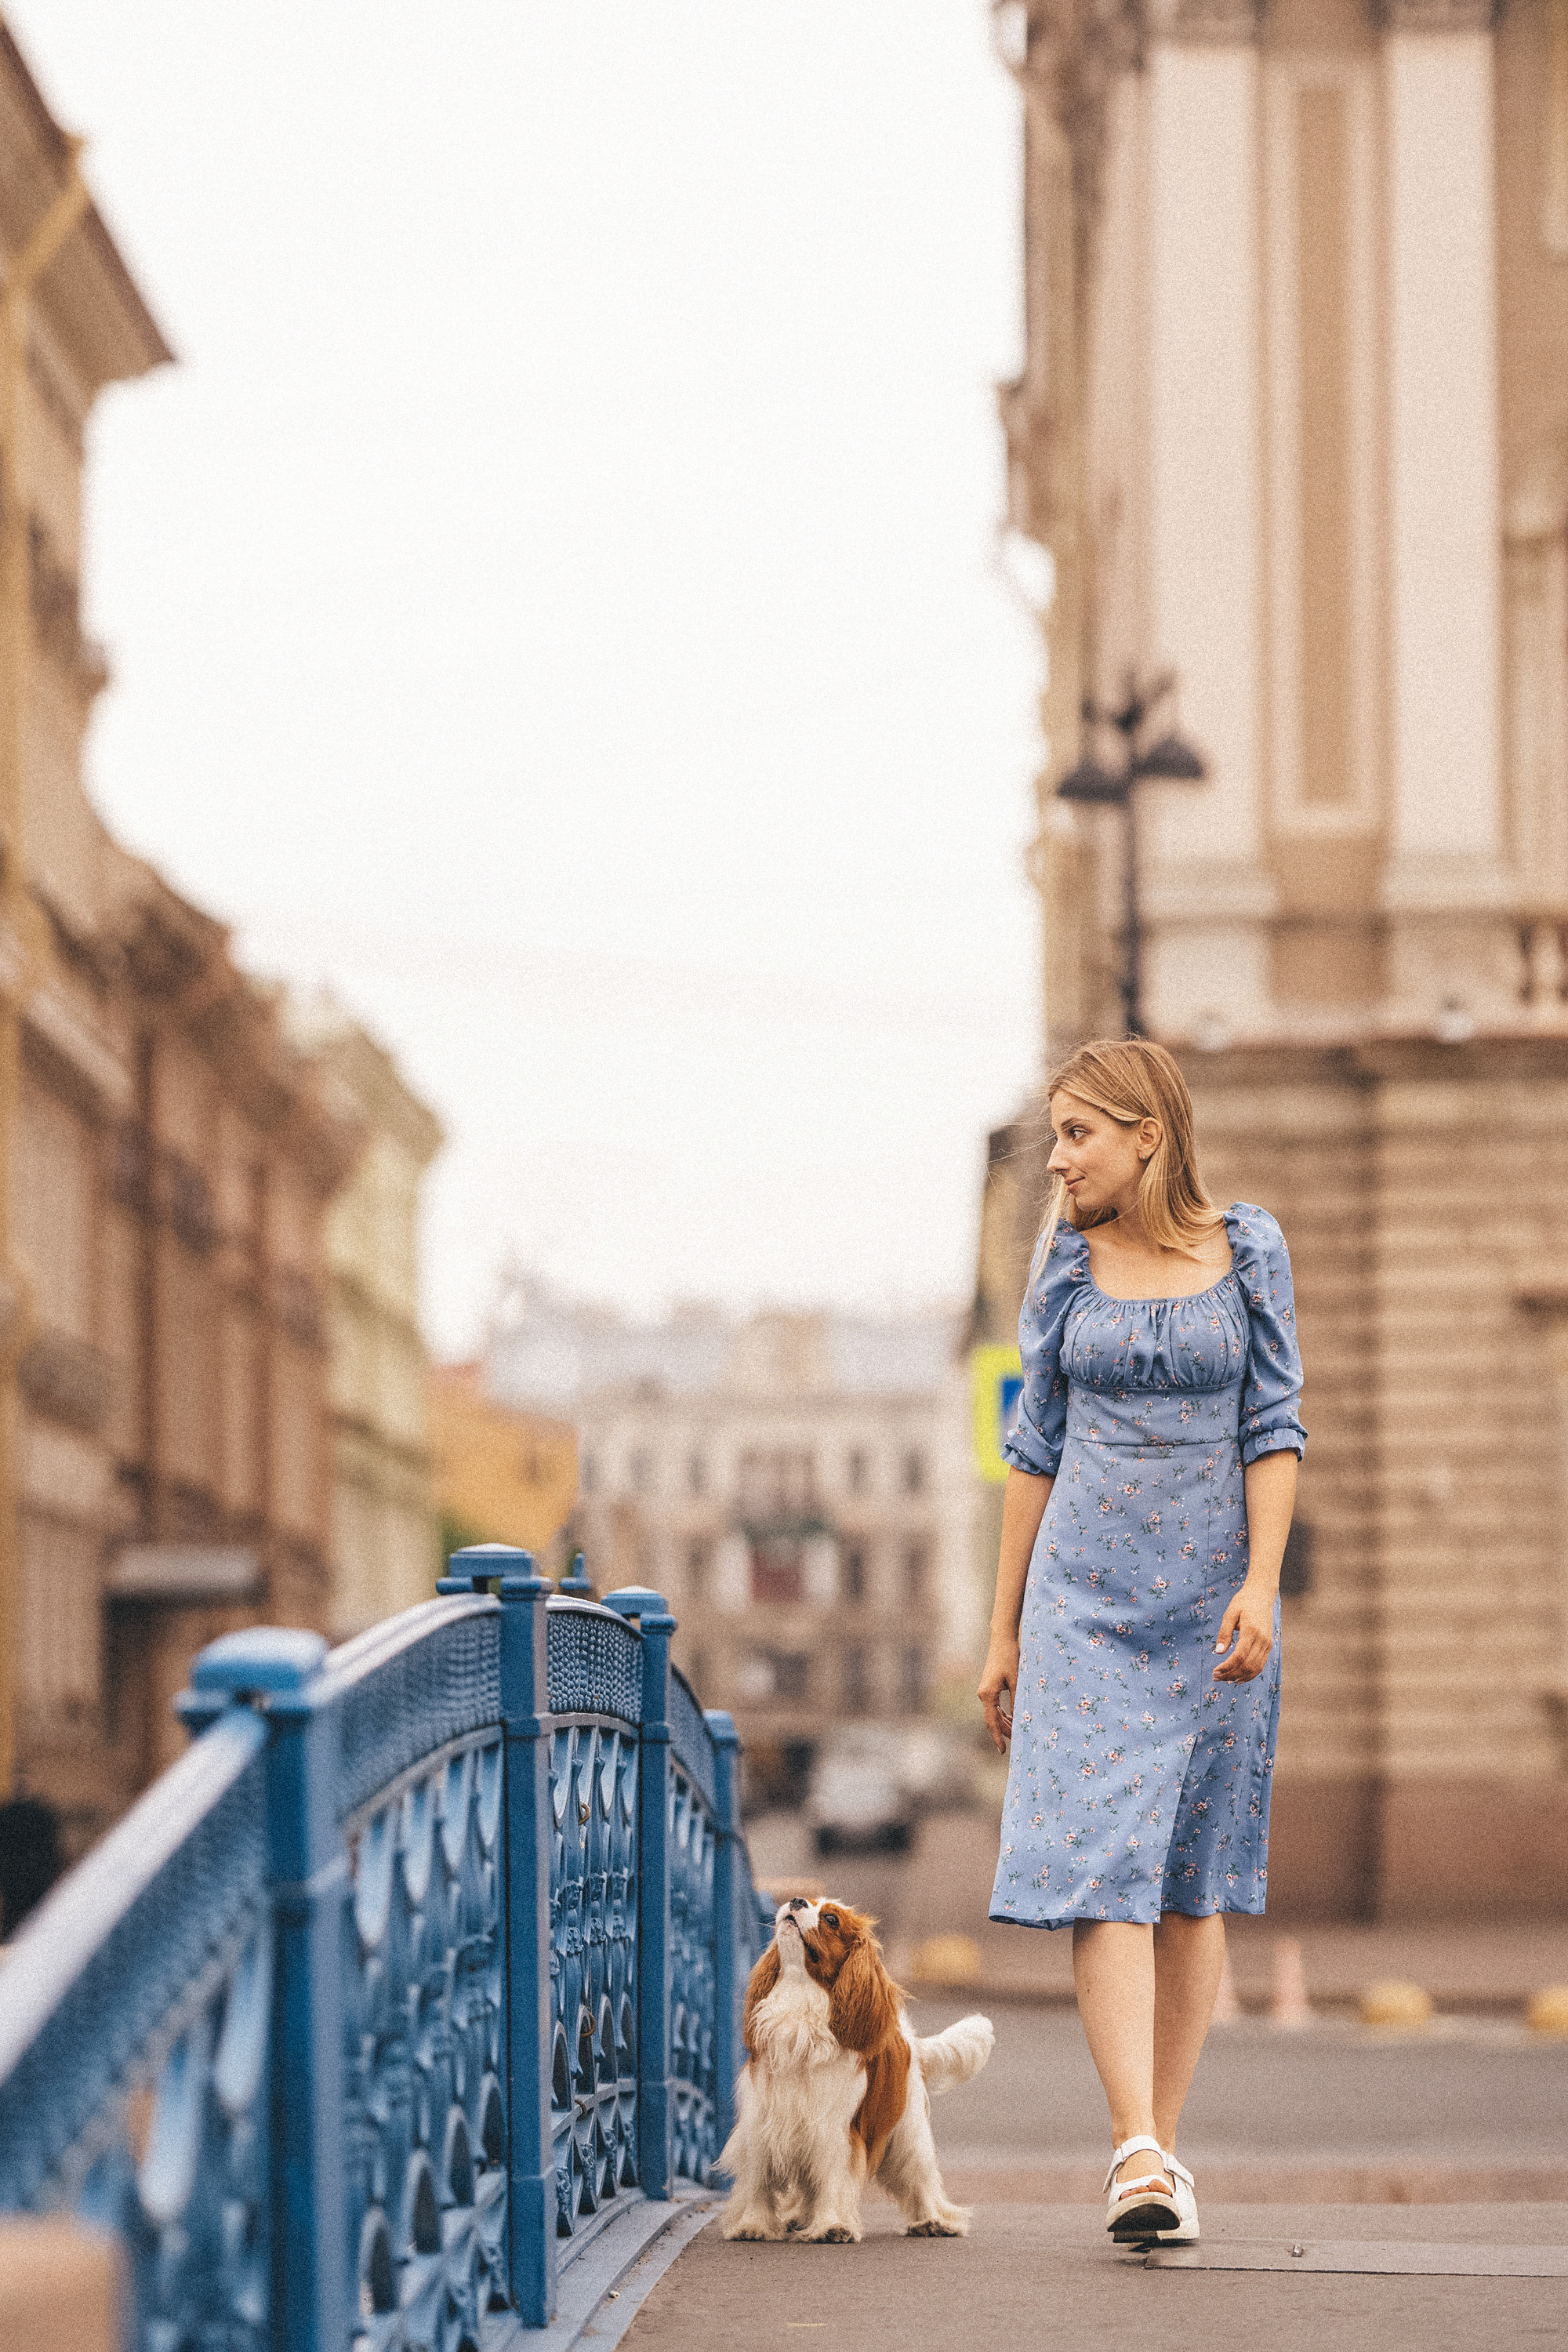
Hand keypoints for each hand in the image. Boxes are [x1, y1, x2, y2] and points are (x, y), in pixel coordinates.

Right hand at [978, 1637, 1018, 1753]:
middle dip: (1005, 1733)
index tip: (1003, 1752)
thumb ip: (1018, 1701)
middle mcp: (983, 1694)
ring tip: (1018, 1734)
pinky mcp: (989, 1687)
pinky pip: (995, 1706)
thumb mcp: (1017, 1681)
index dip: (998, 1738)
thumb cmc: (1010, 1657)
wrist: (1002, 1639)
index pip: (992, 1722)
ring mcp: (985, 1691)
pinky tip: (1013, 1720)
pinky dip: (1004, 1715)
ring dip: (1005, 1724)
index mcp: (988, 1694)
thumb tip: (1021, 1720)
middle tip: (1019, 1744)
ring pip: (994, 1714)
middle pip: (993, 1720)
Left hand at [1212, 1580, 1274, 1682]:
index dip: (1227, 1667)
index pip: (1239, 1656)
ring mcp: (1267, 1644)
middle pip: (1247, 1665)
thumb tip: (1218, 1652)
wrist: (1262, 1595)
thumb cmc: (1243, 1602)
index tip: (1215, 1671)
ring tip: (1225, 1679)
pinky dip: (1250, 1674)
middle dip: (1231, 1674)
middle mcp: (1262, 1640)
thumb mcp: (1230, 1613)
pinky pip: (1261, 1665)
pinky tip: (1239, 1678)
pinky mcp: (1269, 1646)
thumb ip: (1224, 1632)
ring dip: (1239, 1677)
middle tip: (1216, 1677)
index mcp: (1251, 1631)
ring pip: (1255, 1668)